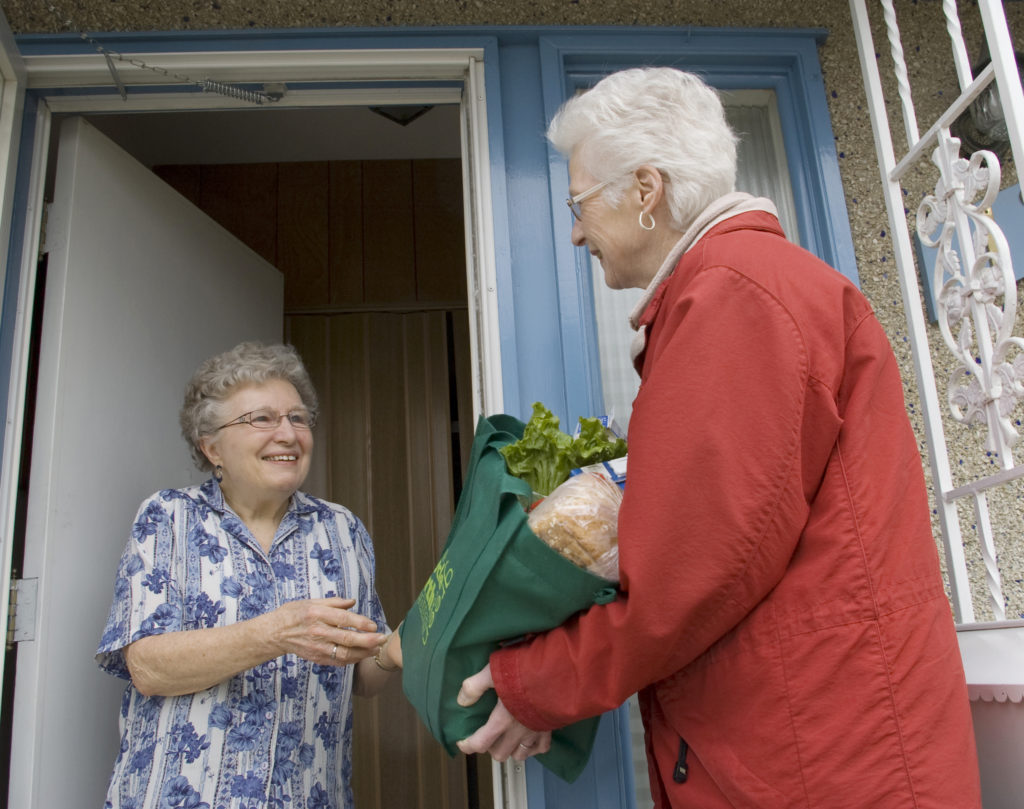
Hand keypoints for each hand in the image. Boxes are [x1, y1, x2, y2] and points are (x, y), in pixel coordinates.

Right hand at [267, 596, 385, 666]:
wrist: (274, 633)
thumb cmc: (294, 614)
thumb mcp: (312, 601)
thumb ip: (334, 602)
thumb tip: (353, 602)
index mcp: (318, 614)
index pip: (343, 619)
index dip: (360, 623)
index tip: (374, 626)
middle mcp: (318, 631)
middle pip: (347, 638)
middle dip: (367, 640)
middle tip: (382, 639)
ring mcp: (317, 647)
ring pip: (344, 653)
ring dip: (363, 653)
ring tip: (376, 649)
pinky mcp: (316, 657)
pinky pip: (337, 661)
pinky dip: (351, 660)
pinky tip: (362, 656)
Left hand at [455, 664, 551, 761]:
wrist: (559, 671)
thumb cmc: (526, 670)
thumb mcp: (493, 671)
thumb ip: (475, 686)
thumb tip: (462, 700)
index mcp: (502, 720)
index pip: (480, 743)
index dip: (468, 745)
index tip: (462, 741)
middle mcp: (518, 732)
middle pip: (499, 754)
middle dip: (489, 748)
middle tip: (486, 735)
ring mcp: (535, 732)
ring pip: (519, 755)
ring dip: (510, 749)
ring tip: (507, 738)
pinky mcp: (550, 729)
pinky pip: (541, 748)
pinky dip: (532, 748)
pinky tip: (528, 738)